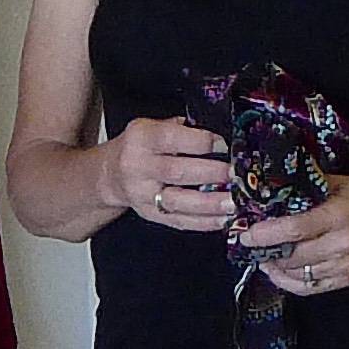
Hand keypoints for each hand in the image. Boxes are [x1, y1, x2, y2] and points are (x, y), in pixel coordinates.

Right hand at [102, 116, 233, 230]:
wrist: (110, 174)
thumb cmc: (138, 147)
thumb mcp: (151, 126)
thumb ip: (181, 128)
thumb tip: (218, 132)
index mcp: (142, 138)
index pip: (175, 139)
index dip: (203, 142)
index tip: (226, 145)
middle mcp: (139, 166)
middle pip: (178, 172)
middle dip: (212, 174)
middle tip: (238, 175)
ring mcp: (143, 194)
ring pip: (179, 201)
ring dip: (210, 203)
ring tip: (235, 201)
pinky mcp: (150, 214)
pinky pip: (179, 221)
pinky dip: (204, 222)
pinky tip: (223, 219)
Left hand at [240, 174, 348, 294]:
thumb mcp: (341, 182)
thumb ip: (308, 185)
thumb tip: (273, 182)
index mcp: (339, 215)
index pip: (295, 229)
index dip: (266, 234)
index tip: (245, 232)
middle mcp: (343, 244)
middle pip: (294, 255)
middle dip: (265, 251)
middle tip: (246, 242)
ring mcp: (347, 265)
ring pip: (301, 275)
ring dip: (275, 267)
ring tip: (259, 255)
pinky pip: (314, 287)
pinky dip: (292, 282)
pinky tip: (278, 271)